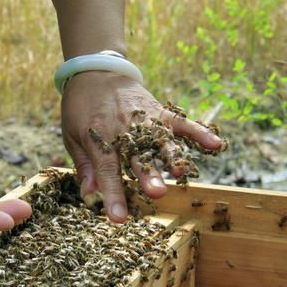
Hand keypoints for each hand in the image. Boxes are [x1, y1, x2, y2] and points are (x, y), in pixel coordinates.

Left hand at [61, 71, 222, 222]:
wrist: (94, 70)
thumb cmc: (80, 107)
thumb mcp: (71, 135)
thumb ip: (84, 165)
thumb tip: (90, 194)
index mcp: (98, 136)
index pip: (106, 170)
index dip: (112, 194)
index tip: (117, 217)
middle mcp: (123, 128)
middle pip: (136, 155)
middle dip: (146, 175)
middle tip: (155, 193)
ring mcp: (144, 119)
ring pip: (160, 140)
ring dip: (170, 155)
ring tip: (179, 171)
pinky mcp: (159, 111)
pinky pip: (180, 122)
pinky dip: (198, 132)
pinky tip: (215, 145)